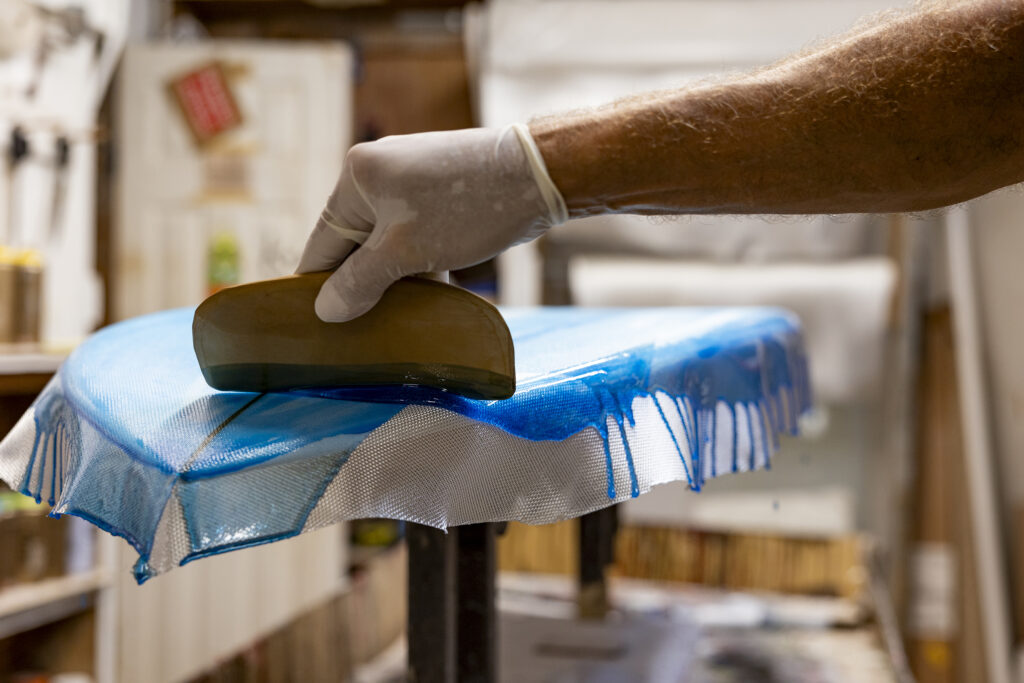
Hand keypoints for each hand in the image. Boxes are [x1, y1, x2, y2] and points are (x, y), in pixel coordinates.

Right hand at [296, 125, 566, 321]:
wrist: (538, 176)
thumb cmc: (466, 210)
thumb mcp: (406, 252)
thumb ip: (360, 282)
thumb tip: (325, 311)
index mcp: (356, 176)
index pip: (322, 243)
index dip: (321, 287)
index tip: (322, 327)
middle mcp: (377, 170)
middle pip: (355, 243)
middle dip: (365, 283)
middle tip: (368, 328)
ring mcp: (410, 176)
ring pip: (388, 241)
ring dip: (397, 275)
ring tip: (404, 315)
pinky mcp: (438, 188)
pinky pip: (414, 232)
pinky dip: (419, 259)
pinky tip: (433, 290)